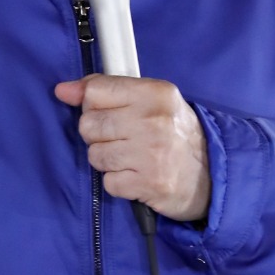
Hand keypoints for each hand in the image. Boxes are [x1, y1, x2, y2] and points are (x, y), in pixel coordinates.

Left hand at [54, 74, 210, 222]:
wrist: (212, 174)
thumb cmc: (174, 132)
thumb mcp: (150, 100)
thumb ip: (107, 90)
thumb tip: (62, 90)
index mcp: (155, 93)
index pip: (96, 90)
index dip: (91, 103)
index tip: (101, 111)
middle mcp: (152, 121)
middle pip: (89, 124)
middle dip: (97, 134)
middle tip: (119, 138)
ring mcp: (151, 154)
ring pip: (95, 154)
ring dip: (106, 159)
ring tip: (128, 157)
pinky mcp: (148, 185)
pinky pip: (108, 182)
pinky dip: (117, 181)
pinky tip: (134, 174)